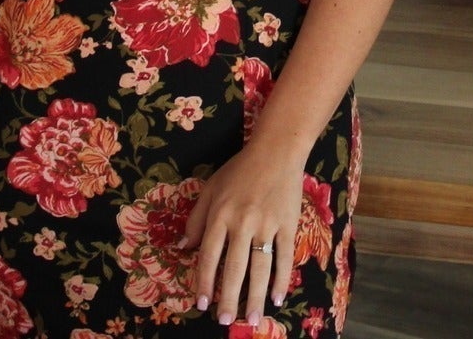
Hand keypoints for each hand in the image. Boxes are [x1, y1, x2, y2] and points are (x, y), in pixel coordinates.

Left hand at [183, 142, 304, 326]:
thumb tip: (183, 248)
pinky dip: (282, 279)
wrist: (276, 150)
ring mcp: (268, 224)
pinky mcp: (288, 224)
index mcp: (221, 214)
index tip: (202, 304)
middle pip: (235, 267)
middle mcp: (243, 222)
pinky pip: (284, 257)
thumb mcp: (212, 188)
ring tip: (252, 319)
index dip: (205, 282)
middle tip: (225, 321)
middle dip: (228, 297)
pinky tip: (277, 297)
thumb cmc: (240, 169)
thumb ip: (197, 218)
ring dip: (255, 296)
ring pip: (260, 267)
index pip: (210, 255)